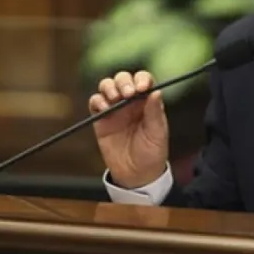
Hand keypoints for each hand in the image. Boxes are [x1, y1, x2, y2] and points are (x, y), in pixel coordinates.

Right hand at [88, 71, 168, 188]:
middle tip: (127, 93)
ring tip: (115, 99)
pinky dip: (98, 100)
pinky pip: (95, 102)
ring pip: (107, 86)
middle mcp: (130, 102)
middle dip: (124, 81)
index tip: (142, 88)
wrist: (136, 174)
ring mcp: (115, 109)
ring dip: (109, 87)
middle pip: (123, 79)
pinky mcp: (101, 120)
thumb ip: (155, 112)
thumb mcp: (158, 133)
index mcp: (147, 102)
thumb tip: (156, 91)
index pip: (143, 80)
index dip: (141, 79)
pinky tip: (105, 109)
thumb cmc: (152, 153)